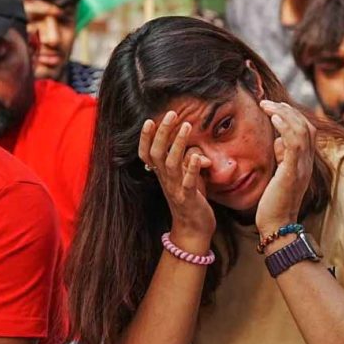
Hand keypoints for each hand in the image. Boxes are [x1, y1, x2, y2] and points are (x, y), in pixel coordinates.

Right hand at [138, 111, 215, 243]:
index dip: (145, 138)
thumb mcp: (188, 175)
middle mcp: (165, 180)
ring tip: (186, 126)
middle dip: (163, 132)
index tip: (149, 120)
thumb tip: (196, 150)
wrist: (193, 230)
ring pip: (171, 164)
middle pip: (157, 153)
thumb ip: (189, 159)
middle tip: (171, 114)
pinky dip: (191, 170)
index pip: (147, 154)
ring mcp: (175, 189)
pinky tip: (198, 158)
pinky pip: (188, 183)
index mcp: (162, 174)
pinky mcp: (188, 199)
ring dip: (177, 144)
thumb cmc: (191, 199)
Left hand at [255, 101, 316, 235]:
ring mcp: (301, 167)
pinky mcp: (292, 173)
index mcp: (304, 162)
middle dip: (287, 110)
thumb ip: (282, 157)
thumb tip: (278, 142)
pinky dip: (285, 128)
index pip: (306, 130)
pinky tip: (274, 119)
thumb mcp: (280, 174)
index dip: (293, 115)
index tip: (275, 108)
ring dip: (284, 114)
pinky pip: (294, 144)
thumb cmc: (274, 203)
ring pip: (301, 131)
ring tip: (267, 106)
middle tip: (267, 103)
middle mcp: (306, 163)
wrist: (277, 225)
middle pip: (305, 126)